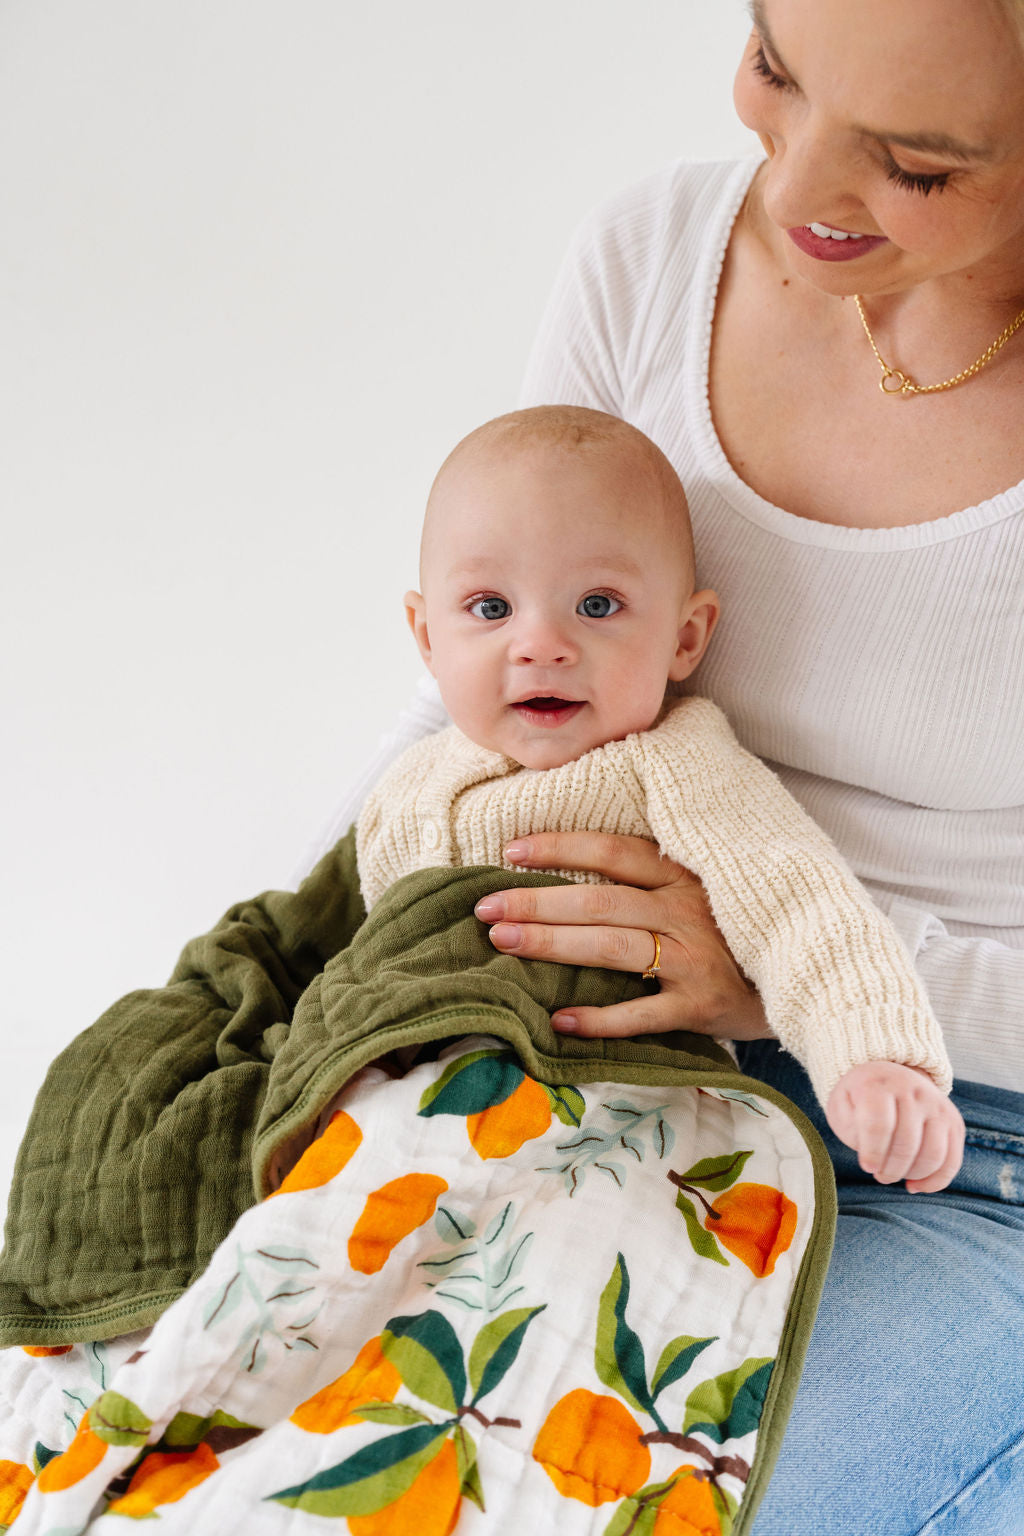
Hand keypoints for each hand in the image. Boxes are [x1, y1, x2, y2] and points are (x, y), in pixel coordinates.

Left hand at [473, 831, 772, 1039]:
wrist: (807, 979)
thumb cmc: (741, 932)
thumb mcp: (707, 890)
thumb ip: (656, 880)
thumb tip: (578, 873)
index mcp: (685, 875)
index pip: (613, 851)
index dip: (561, 847)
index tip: (511, 850)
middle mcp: (687, 910)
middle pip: (600, 899)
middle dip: (537, 901)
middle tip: (485, 908)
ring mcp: (694, 958)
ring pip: (612, 946)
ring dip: (553, 944)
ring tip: (504, 943)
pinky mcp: (701, 1006)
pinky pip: (642, 1013)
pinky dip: (600, 1018)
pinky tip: (558, 1021)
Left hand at [825, 1062, 964, 1192]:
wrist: (888, 1076)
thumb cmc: (860, 1099)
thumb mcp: (842, 1106)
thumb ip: (851, 1129)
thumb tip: (875, 1157)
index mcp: (879, 1084)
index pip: (880, 1124)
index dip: (873, 1152)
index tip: (867, 1167)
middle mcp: (914, 1090)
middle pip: (907, 1143)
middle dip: (891, 1169)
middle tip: (879, 1174)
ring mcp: (937, 1105)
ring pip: (933, 1154)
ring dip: (912, 1175)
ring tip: (894, 1175)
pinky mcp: (953, 1121)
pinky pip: (952, 1160)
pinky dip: (935, 1181)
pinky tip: (915, 1186)